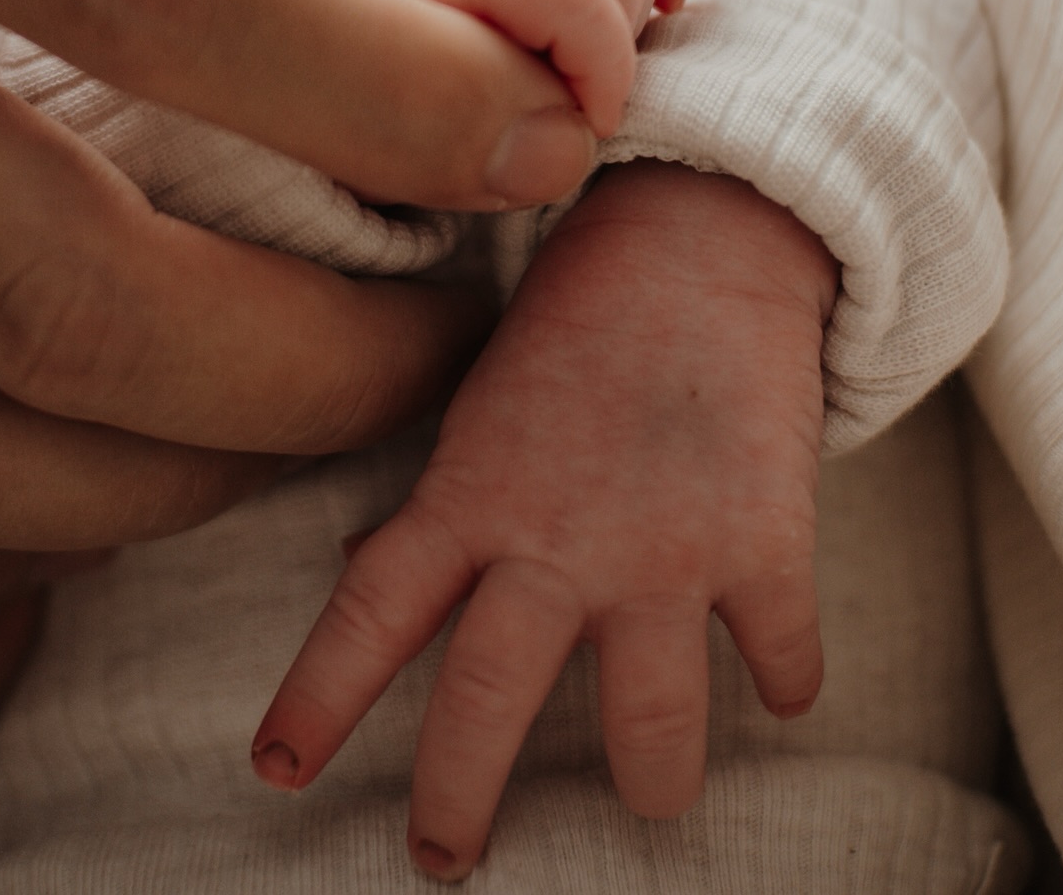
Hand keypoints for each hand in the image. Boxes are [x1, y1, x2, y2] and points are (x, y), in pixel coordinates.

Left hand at [253, 165, 837, 880]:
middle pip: (486, 703)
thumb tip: (359, 566)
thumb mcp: (483, 401)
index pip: (369, 615)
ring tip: (652, 794)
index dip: (316, 701)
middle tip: (441, 858)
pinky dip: (787, 683)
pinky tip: (781, 685)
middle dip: (456, 797)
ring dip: (652, 778)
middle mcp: (555, 537)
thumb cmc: (578, 318)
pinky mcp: (766, 543)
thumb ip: (439, 497)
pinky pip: (783, 662)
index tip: (275, 774)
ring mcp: (664, 549)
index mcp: (472, 492)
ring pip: (649, 729)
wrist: (700, 230)